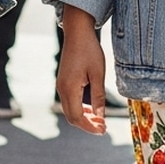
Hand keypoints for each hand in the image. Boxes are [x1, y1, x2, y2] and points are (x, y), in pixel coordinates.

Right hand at [55, 6, 108, 134]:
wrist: (77, 32)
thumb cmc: (89, 50)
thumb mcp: (98, 74)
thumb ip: (99, 96)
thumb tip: (101, 117)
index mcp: (70, 88)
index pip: (78, 117)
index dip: (90, 127)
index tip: (103, 131)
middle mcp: (62, 89)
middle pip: (72, 117)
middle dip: (87, 125)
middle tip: (103, 128)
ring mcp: (61, 85)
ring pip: (70, 110)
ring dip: (83, 117)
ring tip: (99, 120)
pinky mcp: (63, 81)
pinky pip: (70, 101)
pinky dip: (80, 108)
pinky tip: (92, 107)